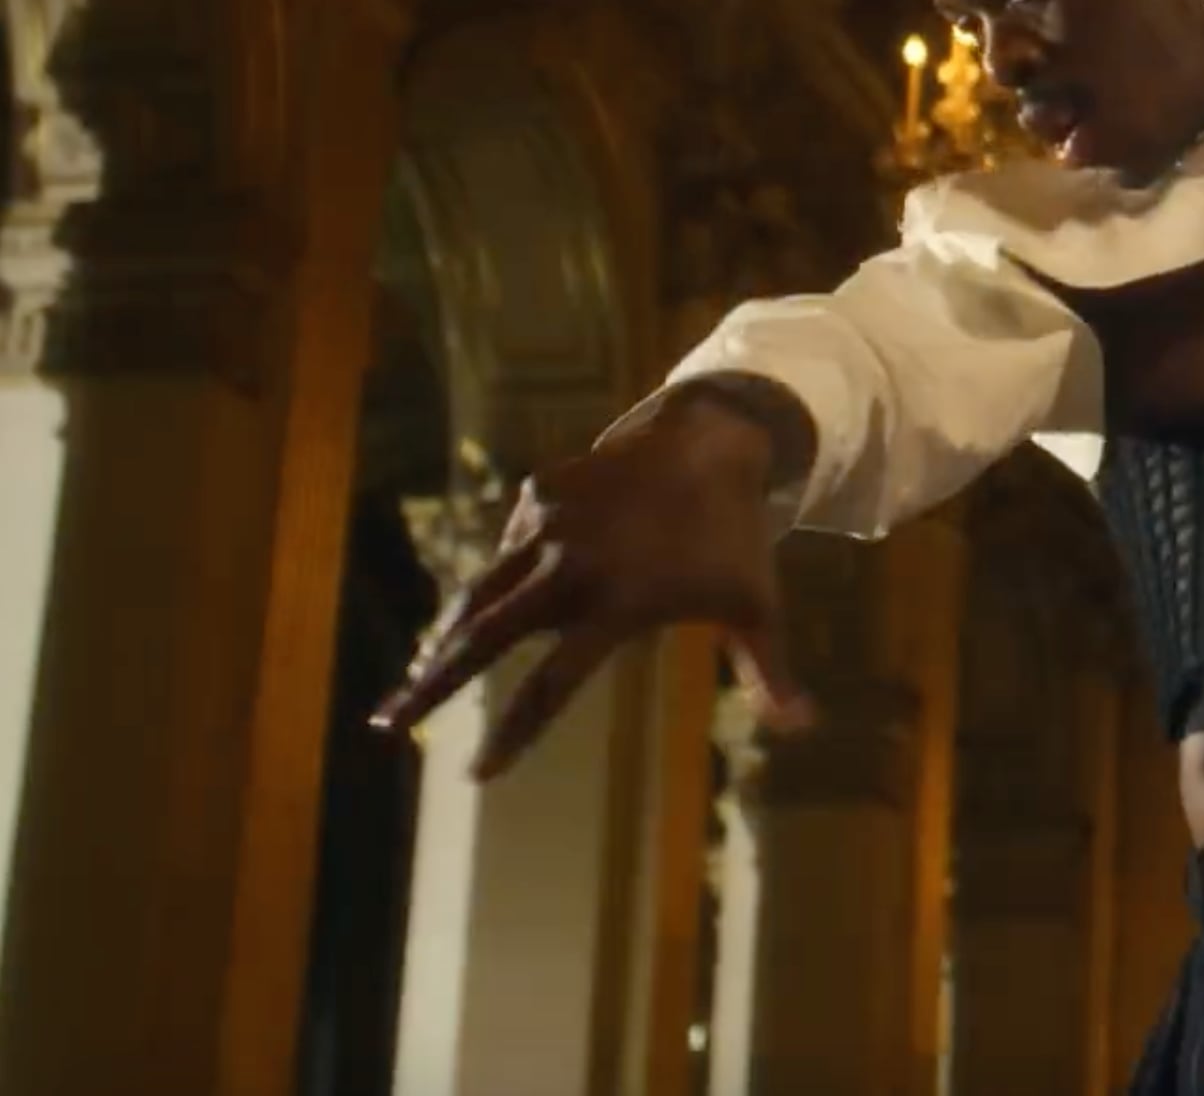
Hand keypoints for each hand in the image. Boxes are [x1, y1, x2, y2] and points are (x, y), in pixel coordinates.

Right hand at [367, 382, 813, 779]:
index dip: (514, 733)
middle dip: (431, 683)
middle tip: (387, 723)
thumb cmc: (736, 537)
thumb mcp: (758, 608)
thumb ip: (772, 673)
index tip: (480, 774)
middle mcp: (572, 569)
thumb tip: (804, 728)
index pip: (551, 685)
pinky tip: (482, 609)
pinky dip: (493, 580)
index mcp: (618, 607)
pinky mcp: (539, 493)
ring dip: (442, 636)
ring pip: (480, 591)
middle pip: (485, 636)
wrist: (716, 440)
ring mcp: (549, 526)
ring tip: (411, 676)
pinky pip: (508, 547)